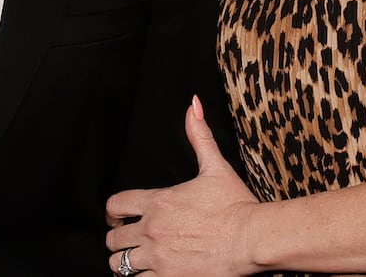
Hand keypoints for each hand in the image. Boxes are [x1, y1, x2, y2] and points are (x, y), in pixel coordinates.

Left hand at [104, 96, 258, 276]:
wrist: (252, 238)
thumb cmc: (235, 204)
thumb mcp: (215, 166)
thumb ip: (199, 136)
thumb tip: (192, 105)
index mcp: (158, 201)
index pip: (115, 205)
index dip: (113, 211)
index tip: (118, 217)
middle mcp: (152, 229)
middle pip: (113, 238)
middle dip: (118, 238)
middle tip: (128, 241)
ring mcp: (158, 256)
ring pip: (120, 264)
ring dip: (125, 262)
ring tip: (135, 261)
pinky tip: (149, 275)